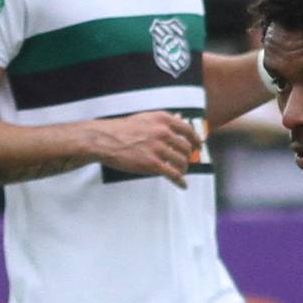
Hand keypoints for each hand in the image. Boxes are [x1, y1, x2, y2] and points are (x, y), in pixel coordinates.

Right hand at [85, 110, 199, 185]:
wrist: (104, 140)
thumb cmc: (121, 129)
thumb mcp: (145, 118)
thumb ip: (164, 120)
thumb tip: (180, 118)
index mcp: (163, 120)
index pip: (188, 129)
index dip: (196, 139)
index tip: (198, 145)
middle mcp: (163, 133)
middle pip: (186, 147)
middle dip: (188, 156)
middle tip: (186, 161)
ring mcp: (158, 149)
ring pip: (181, 161)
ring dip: (183, 169)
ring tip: (180, 172)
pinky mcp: (152, 164)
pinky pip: (172, 174)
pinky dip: (180, 181)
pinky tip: (182, 185)